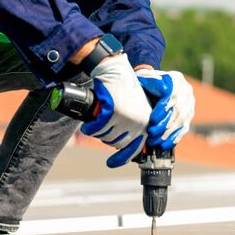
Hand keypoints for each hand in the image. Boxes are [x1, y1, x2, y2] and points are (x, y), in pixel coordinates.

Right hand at [79, 53, 152, 167]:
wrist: (115, 71)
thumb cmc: (124, 89)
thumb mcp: (135, 108)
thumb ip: (135, 125)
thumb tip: (125, 147)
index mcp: (147, 122)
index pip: (135, 147)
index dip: (122, 158)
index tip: (111, 163)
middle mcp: (140, 122)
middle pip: (117, 143)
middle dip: (105, 138)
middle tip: (99, 131)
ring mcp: (127, 118)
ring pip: (107, 136)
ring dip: (98, 133)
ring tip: (94, 126)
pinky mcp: (114, 112)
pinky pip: (98, 129)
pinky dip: (90, 129)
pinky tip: (87, 127)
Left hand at [136, 69, 194, 148]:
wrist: (156, 83)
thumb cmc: (146, 82)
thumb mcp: (144, 79)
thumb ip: (142, 86)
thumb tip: (135, 98)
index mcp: (176, 79)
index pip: (172, 96)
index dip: (163, 109)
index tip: (152, 120)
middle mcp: (186, 91)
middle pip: (178, 111)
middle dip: (164, 125)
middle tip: (151, 134)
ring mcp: (190, 104)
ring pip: (181, 121)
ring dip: (167, 134)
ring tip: (155, 142)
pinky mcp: (189, 115)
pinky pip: (184, 128)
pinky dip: (174, 138)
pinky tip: (164, 145)